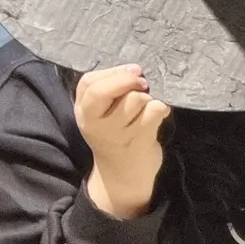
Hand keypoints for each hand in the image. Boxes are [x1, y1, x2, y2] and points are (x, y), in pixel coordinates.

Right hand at [76, 65, 169, 218]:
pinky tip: (157, 116)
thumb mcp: (99, 113)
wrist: (122, 173)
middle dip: (131, 81)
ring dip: (148, 98)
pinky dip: (160, 109)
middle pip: (110, 90)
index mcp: (83, 112)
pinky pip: (154, 112)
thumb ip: (108, 90)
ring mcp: (117, 135)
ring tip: (147, 106)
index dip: (114, 72)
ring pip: (136, 100)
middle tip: (143, 84)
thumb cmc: (114, 134)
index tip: (135, 70)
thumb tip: (135, 70)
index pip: (89, 82)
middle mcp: (96, 124)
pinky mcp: (139, 142)